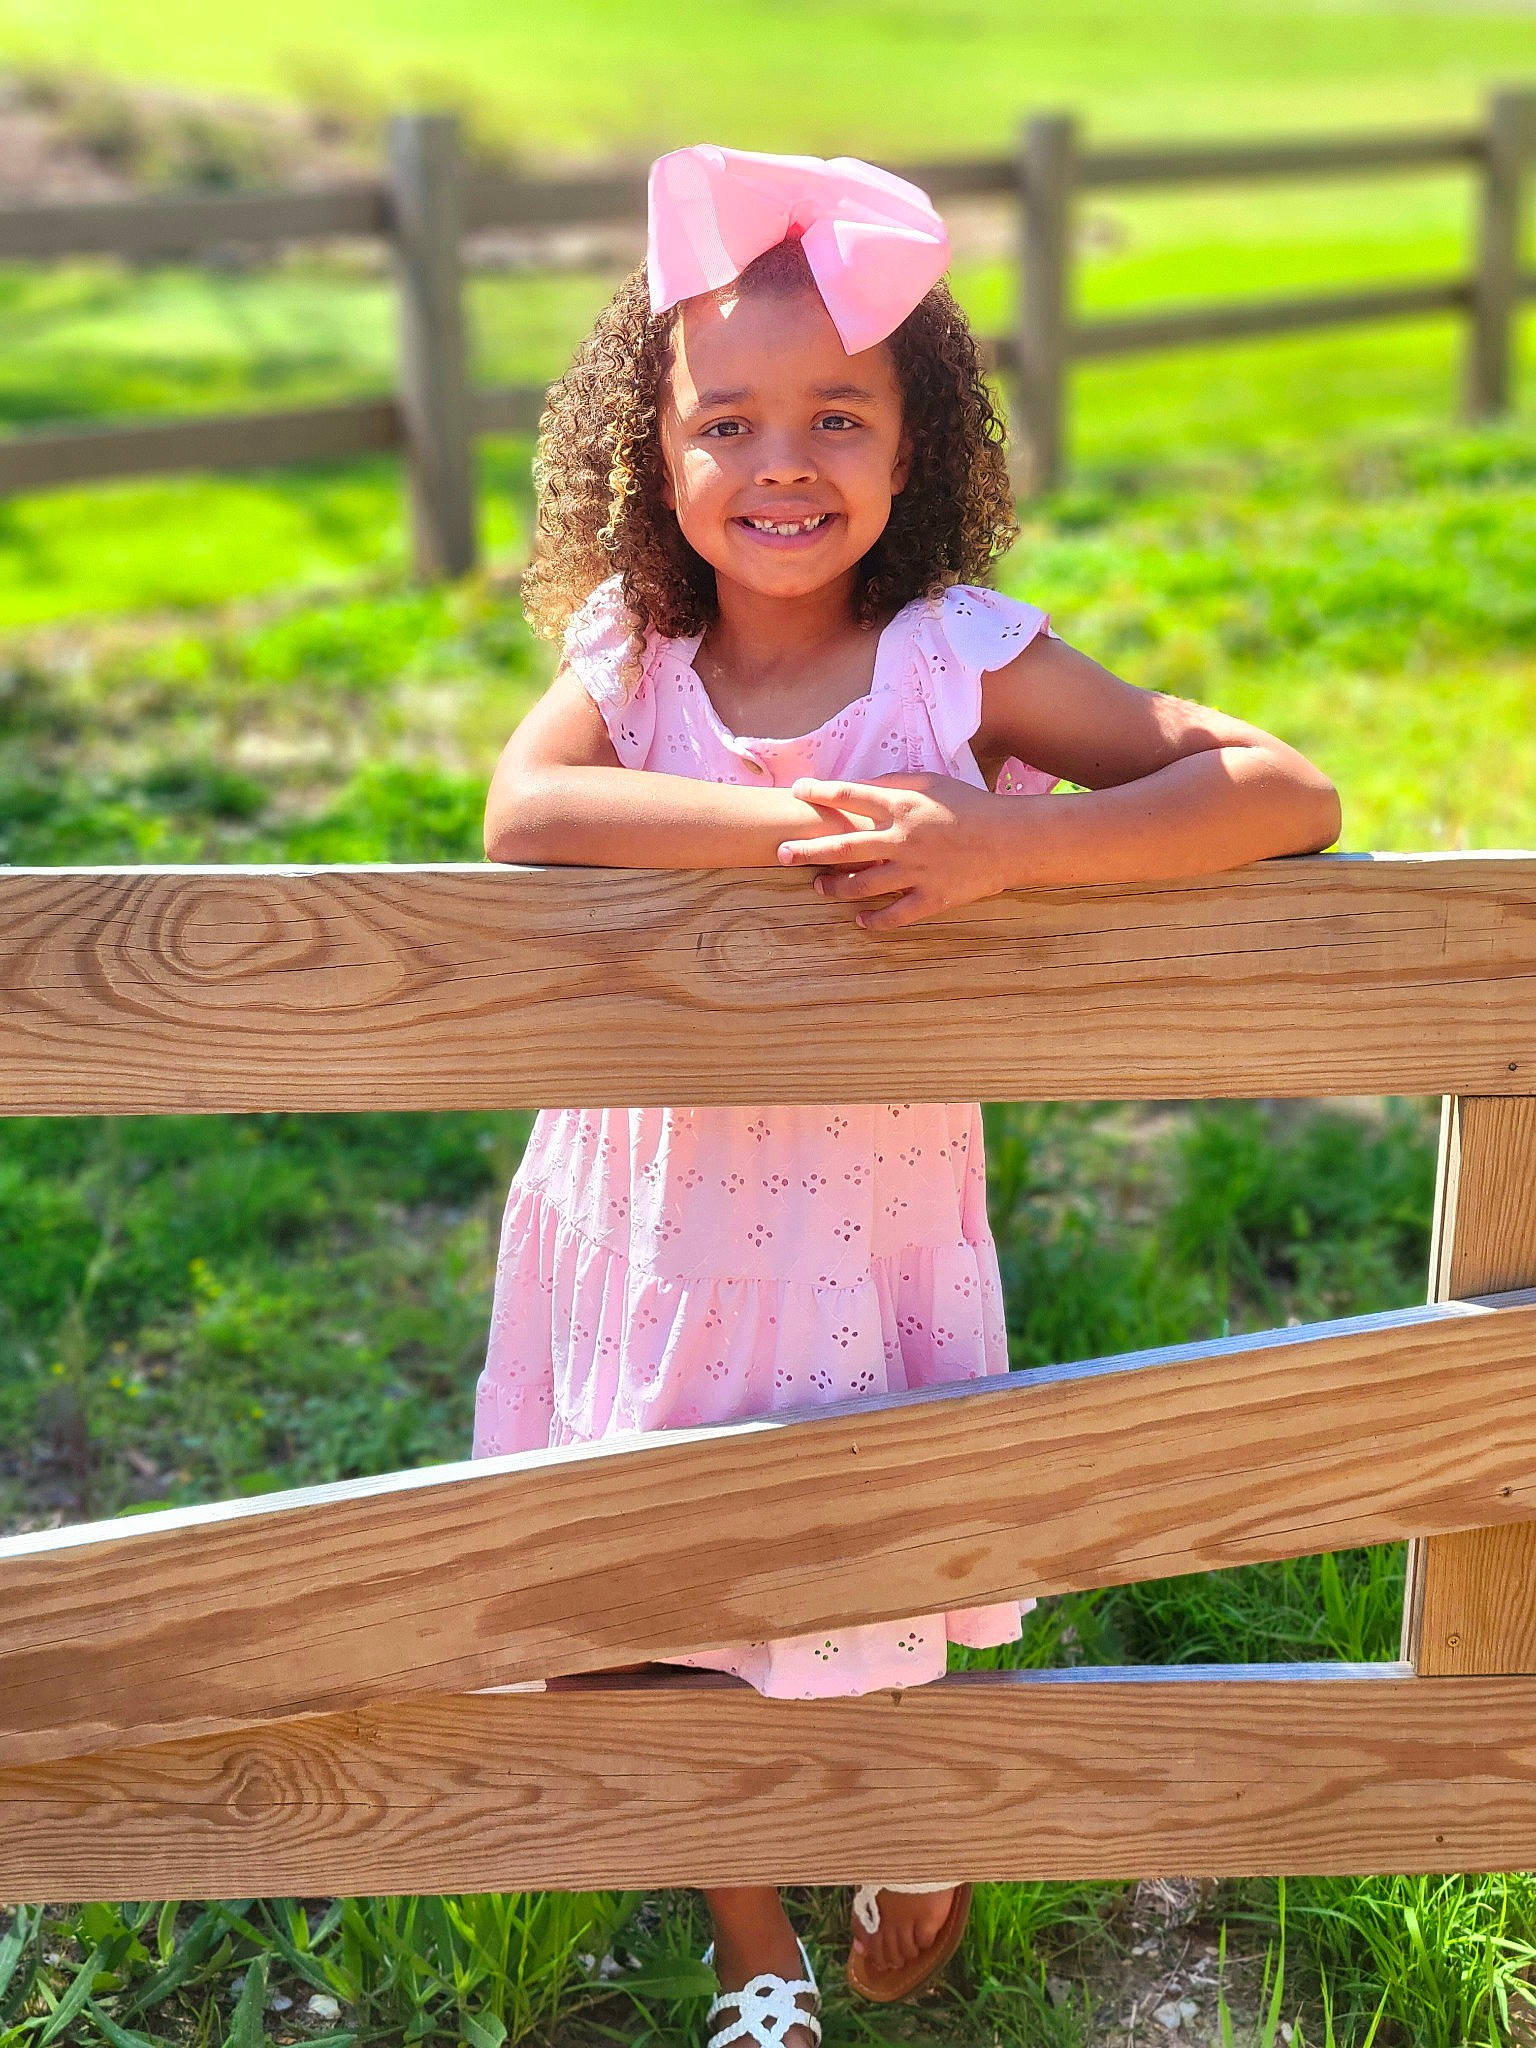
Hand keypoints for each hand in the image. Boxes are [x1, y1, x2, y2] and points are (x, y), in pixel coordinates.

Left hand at [777, 772, 1010, 930]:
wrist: (1012, 839)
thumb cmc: (971, 805)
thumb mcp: (932, 782)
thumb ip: (894, 783)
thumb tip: (860, 787)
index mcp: (903, 806)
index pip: (849, 796)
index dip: (819, 793)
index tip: (796, 792)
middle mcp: (902, 839)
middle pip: (843, 846)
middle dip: (807, 850)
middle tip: (781, 854)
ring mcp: (916, 871)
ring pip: (862, 885)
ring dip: (835, 888)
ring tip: (819, 887)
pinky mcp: (932, 897)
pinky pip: (895, 915)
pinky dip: (874, 921)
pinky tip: (859, 921)